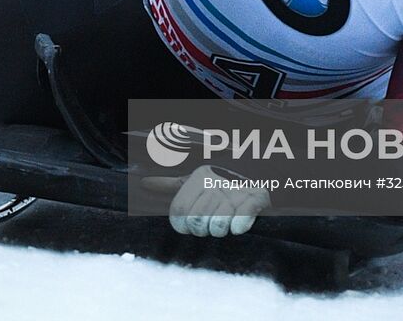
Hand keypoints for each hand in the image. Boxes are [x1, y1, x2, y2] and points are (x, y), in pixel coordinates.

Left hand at [143, 165, 269, 237]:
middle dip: (202, 230)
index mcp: (198, 179)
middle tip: (209, 225)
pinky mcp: (254, 198)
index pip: (179, 211)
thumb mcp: (194, 180)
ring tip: (224, 223)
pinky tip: (238, 224)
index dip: (181, 225)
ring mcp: (235, 191)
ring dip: (220, 230)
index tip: (189, 226)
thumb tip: (145, 183)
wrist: (257, 172)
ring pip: (217, 226)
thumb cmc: (220, 182)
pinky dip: (238, 227)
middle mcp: (215, 183)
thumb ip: (170, 184)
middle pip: (197, 222)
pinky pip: (240, 222)